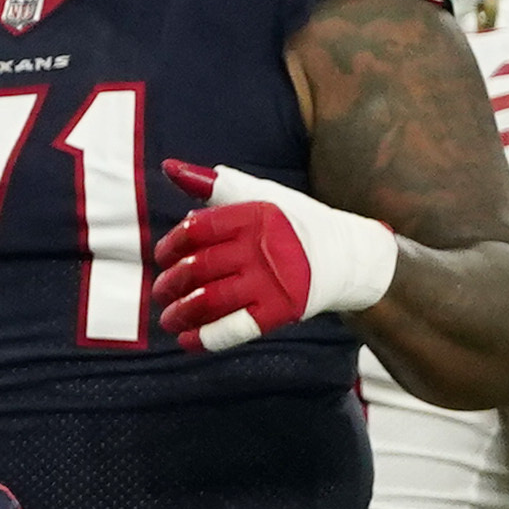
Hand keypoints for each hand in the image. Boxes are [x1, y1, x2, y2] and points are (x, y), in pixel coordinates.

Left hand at [151, 160, 400, 352]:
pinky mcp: (280, 311)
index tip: (163, 256)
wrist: (348, 255)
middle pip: (198, 268)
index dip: (170, 245)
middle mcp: (261, 248)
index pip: (196, 230)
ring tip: (168, 318)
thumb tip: (170, 168)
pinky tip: (186, 339)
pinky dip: (205, 337)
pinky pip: (234, 329)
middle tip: (161, 291)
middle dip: (170, 283)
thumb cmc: (292, 223)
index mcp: (253, 216)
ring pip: (210, 301)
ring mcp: (271, 282)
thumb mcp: (259, 196)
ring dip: (179, 313)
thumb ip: (213, 186)